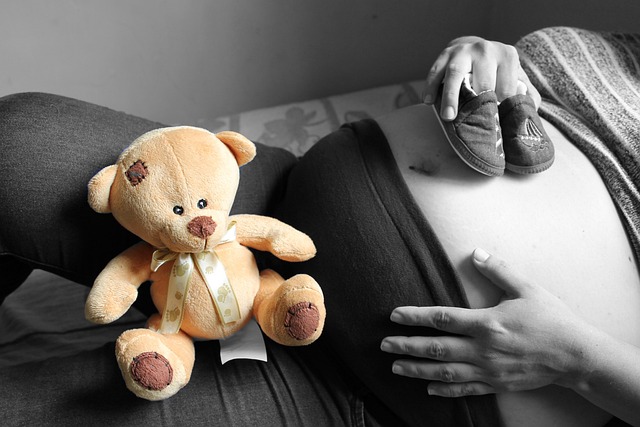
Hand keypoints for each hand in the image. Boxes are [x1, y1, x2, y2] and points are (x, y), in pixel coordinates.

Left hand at [380, 248, 587, 396]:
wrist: (576, 355)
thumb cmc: (551, 319)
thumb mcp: (526, 288)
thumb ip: (498, 270)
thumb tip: (476, 252)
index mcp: (487, 323)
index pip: (442, 319)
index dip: (415, 316)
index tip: (395, 315)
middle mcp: (483, 349)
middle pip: (436, 348)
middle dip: (407, 346)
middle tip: (384, 344)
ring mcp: (489, 370)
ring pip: (445, 372)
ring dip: (417, 369)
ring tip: (396, 367)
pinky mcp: (497, 384)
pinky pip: (465, 389)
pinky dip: (445, 390)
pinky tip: (428, 388)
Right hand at [423, 37, 540, 120]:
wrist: (478, 49)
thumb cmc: (498, 73)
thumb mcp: (517, 79)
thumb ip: (527, 96)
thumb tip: (528, 117)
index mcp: (507, 56)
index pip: (506, 86)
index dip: (502, 108)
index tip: (496, 125)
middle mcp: (486, 50)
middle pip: (482, 80)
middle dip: (479, 104)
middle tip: (475, 125)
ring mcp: (464, 50)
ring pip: (456, 73)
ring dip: (451, 96)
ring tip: (448, 117)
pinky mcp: (445, 54)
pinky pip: (436, 71)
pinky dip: (431, 86)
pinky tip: (427, 101)